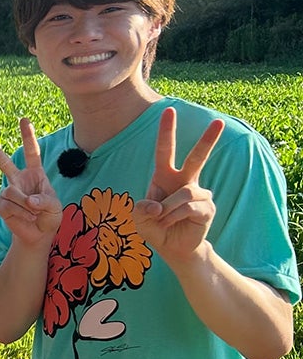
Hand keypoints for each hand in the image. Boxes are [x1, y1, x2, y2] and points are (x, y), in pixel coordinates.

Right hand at [0, 119, 61, 249]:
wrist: (37, 236)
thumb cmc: (49, 217)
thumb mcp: (55, 208)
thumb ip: (45, 201)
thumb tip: (28, 200)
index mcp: (35, 175)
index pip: (32, 153)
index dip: (28, 137)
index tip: (24, 120)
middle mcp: (19, 180)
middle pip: (4, 162)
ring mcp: (8, 191)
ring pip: (12, 192)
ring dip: (26, 206)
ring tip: (34, 214)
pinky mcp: (1, 204)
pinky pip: (8, 206)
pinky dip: (20, 214)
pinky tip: (26, 218)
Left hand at [134, 108, 222, 266]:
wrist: (173, 248)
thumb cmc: (156, 228)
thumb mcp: (139, 219)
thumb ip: (140, 211)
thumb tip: (157, 205)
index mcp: (164, 177)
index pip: (165, 150)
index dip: (166, 131)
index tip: (169, 110)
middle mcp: (184, 181)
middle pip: (197, 158)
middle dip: (208, 140)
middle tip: (218, 122)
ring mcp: (199, 193)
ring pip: (184, 192)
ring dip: (168, 209)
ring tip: (163, 219)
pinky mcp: (208, 207)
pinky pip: (189, 207)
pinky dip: (175, 217)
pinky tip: (173, 223)